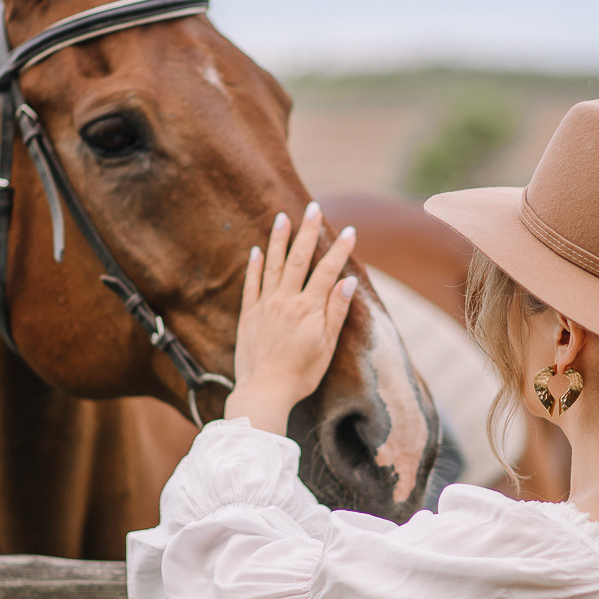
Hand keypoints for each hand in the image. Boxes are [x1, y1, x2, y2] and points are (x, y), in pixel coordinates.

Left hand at [225, 201, 356, 431]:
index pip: (328, 271)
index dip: (339, 250)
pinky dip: (254, 265)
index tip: (350, 232)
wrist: (264, 391)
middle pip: (298, 258)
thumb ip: (335, 312)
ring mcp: (265, 305)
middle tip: (313, 207)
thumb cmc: (301, 374)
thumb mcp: (327, 347)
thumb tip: (346, 282)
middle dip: (308, 231)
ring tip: (282, 217)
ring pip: (272, 264)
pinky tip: (257, 250)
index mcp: (309, 309)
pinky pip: (251, 283)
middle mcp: (286, 301)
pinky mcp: (248, 314)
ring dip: (278, 239)